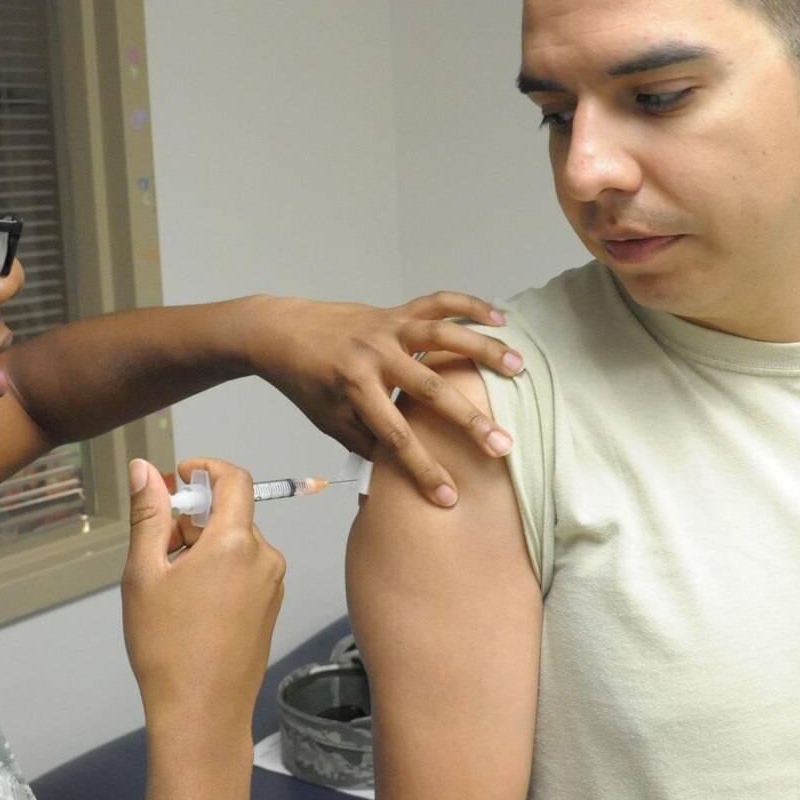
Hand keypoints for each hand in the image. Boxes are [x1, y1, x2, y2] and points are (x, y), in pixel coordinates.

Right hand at [120, 457, 285, 739]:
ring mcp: (273, 584)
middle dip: (191, 520)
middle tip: (156, 550)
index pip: (234, 479)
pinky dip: (219, 570)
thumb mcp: (144, 574)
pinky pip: (245, 569)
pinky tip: (191, 604)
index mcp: (236, 543)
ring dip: (203, 547)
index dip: (205, 469)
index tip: (179, 477)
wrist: (202, 713)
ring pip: (236, 543)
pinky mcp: (271, 606)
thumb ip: (148, 515)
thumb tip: (145, 469)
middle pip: (230, 514)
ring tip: (170, 587)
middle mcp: (265, 558)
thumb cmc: (168, 649)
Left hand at [244, 292, 522, 506]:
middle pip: (430, 390)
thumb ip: (364, 440)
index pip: (394, 437)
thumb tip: (399, 471)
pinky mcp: (394, 310)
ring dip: (483, 350)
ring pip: (443, 336)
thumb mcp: (327, 418)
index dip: (423, 470)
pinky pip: (437, 302)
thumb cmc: (305, 380)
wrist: (280, 330)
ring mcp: (387, 328)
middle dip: (469, 422)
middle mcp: (374, 355)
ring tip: (518, 367)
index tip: (449, 497)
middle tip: (504, 445)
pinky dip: (469, 306)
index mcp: (353, 388)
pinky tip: (499, 319)